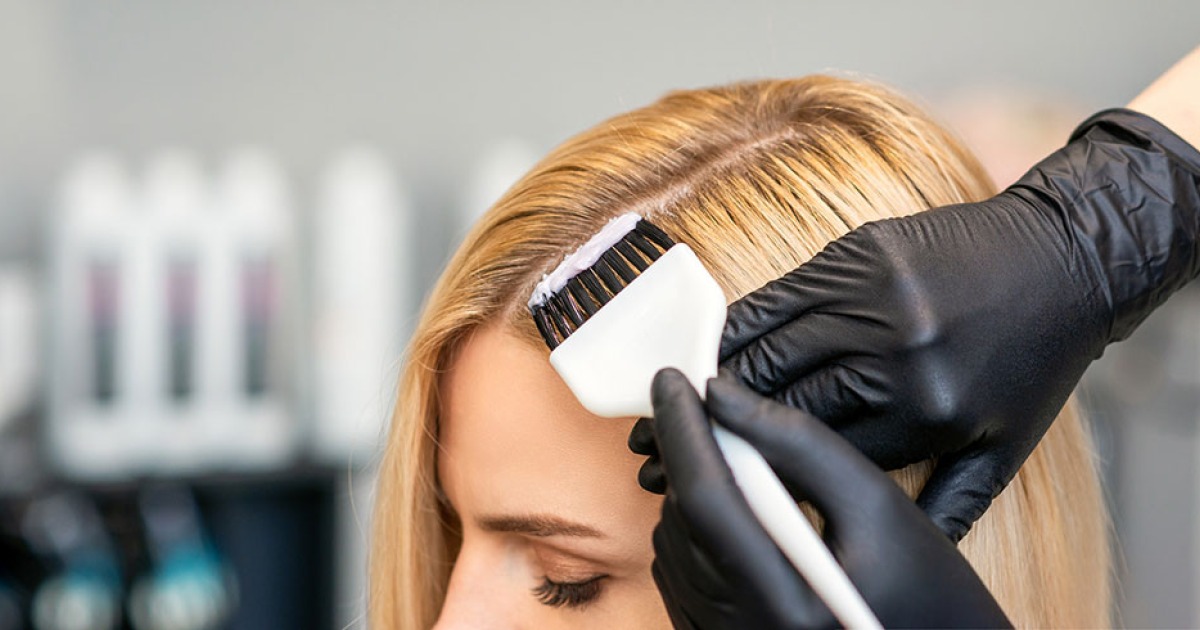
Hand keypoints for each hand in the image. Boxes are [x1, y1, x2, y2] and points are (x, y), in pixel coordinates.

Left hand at [649, 369, 1009, 628]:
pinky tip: (732, 507)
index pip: (706, 498)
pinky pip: (678, 574)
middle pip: (680, 519)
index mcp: (784, 603)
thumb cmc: (926, 588)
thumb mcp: (875, 502)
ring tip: (730, 460)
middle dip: (685, 453)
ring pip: (670, 544)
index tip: (672, 379)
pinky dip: (693, 529)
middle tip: (701, 405)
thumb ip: (798, 443)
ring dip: (689, 490)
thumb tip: (722, 396)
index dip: (683, 429)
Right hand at [717, 108, 1199, 540]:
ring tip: (672, 405)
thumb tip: (883, 548)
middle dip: (713, 432)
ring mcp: (874, 294)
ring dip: (710, 378)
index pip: (818, 448)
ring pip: (770, 344)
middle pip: (779, 399)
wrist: (1065, 257)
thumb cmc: (1031, 359)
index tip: (709, 486)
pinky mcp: (858, 252)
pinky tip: (708, 345)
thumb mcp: (1004, 447)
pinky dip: (738, 323)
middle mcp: (896, 352)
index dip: (753, 471)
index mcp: (927, 410)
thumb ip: (942, 502)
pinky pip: (781, 293)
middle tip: (662, 453)